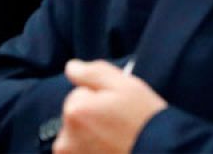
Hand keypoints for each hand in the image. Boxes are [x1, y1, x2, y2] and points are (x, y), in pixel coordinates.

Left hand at [52, 60, 166, 153]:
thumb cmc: (146, 121)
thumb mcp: (124, 85)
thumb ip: (91, 72)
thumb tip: (71, 67)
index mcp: (74, 112)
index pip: (79, 95)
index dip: (101, 98)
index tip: (119, 110)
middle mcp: (66, 140)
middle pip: (76, 118)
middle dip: (94, 119)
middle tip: (121, 127)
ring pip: (79, 138)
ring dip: (94, 138)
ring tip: (120, 141)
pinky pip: (84, 153)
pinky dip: (97, 152)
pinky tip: (116, 151)